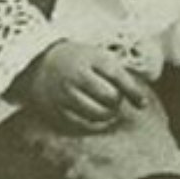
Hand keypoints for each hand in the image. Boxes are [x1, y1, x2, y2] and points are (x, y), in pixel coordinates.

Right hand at [16, 40, 147, 132]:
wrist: (37, 63)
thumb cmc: (75, 60)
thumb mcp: (95, 54)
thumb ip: (116, 71)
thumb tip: (141, 100)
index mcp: (89, 57)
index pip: (118, 76)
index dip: (133, 92)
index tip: (142, 103)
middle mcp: (76, 76)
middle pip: (109, 97)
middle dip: (117, 101)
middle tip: (115, 98)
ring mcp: (65, 94)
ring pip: (98, 113)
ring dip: (108, 114)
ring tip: (106, 107)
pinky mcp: (57, 110)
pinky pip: (83, 124)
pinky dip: (95, 124)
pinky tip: (97, 118)